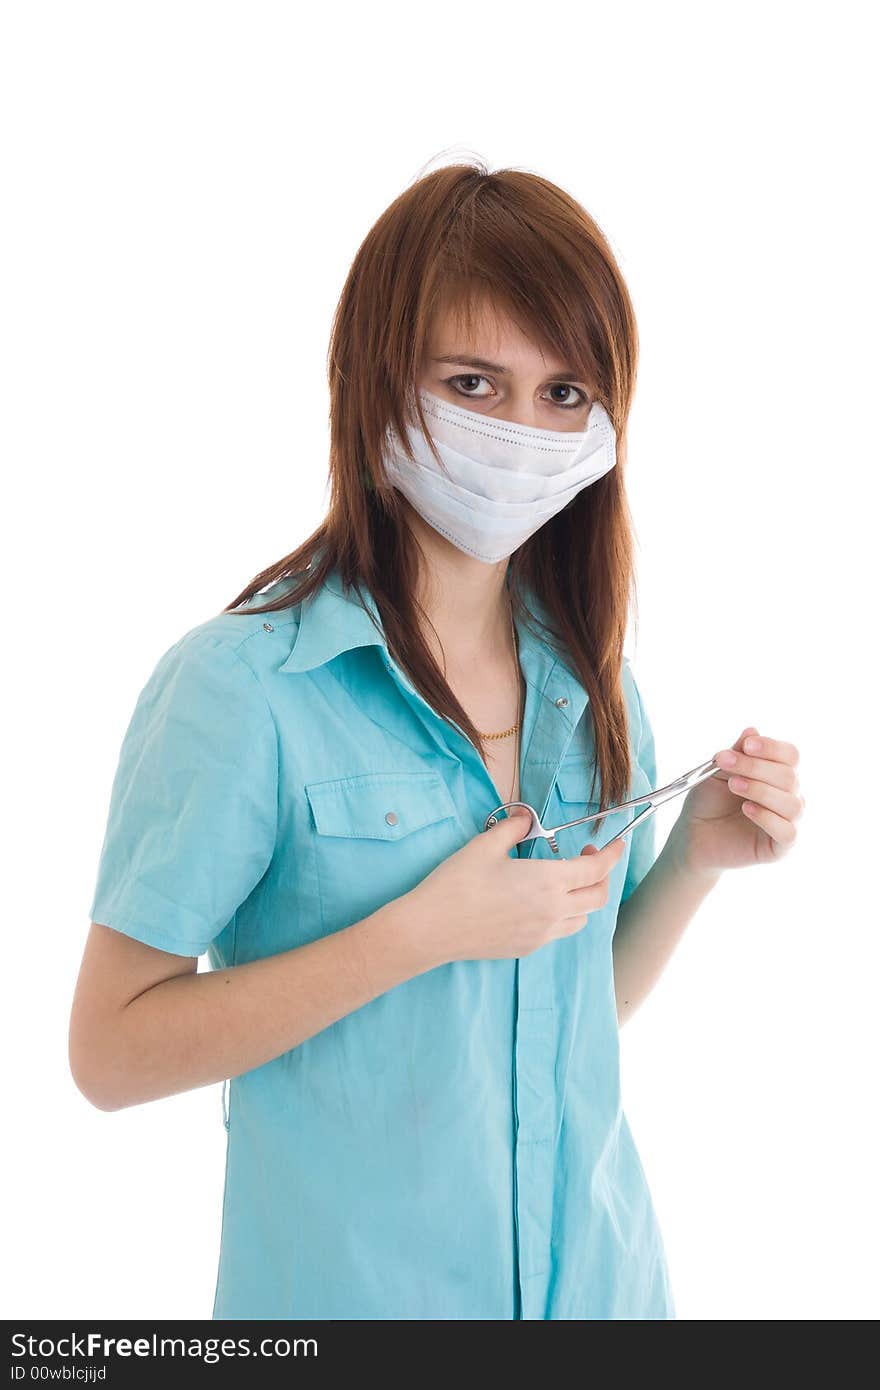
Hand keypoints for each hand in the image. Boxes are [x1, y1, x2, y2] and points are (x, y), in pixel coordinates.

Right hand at [406, 806, 626, 966]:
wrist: (432, 928)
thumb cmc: (457, 884)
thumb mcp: (485, 845)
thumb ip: (513, 828)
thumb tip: (525, 818)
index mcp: (547, 882)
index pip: (596, 870)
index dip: (611, 856)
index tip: (616, 845)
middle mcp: (552, 911)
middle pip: (597, 897)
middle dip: (601, 876)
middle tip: (585, 858)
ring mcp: (542, 934)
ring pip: (581, 919)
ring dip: (583, 899)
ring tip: (564, 882)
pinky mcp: (527, 948)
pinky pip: (559, 932)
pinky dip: (562, 916)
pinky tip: (540, 903)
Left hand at [671, 727, 804, 876]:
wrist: (693, 834)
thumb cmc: (709, 801)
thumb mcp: (718, 771)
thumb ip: (738, 752)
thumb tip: (752, 730)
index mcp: (777, 774)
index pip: (790, 755)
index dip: (771, 748)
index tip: (747, 745)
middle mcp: (788, 796)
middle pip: (789, 776)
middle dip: (755, 767)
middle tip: (725, 763)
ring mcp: (787, 822)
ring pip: (792, 803)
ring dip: (761, 790)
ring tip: (733, 785)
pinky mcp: (780, 847)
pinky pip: (788, 832)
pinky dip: (768, 818)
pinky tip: (747, 809)